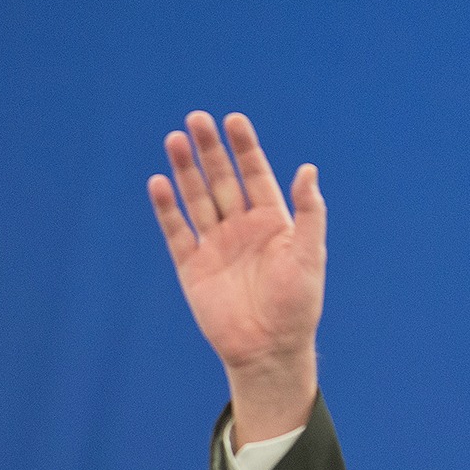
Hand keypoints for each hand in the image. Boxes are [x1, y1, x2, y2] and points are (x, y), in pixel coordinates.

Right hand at [149, 111, 324, 438]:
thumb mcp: (310, 255)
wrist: (269, 350)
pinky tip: (159, 182)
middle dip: (209, 150)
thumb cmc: (298, 305)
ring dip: (185, 170)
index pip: (255, 175)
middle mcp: (242, 229)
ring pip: (196, 199)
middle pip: (222, 180)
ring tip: (175, 139)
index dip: (244, 148)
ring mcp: (215, 246)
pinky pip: (176, 232)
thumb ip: (310, 212)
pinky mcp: (192, 268)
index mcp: (272, 223)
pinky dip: (167, 209)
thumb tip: (308, 169)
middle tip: (196, 118)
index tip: (234, 120)